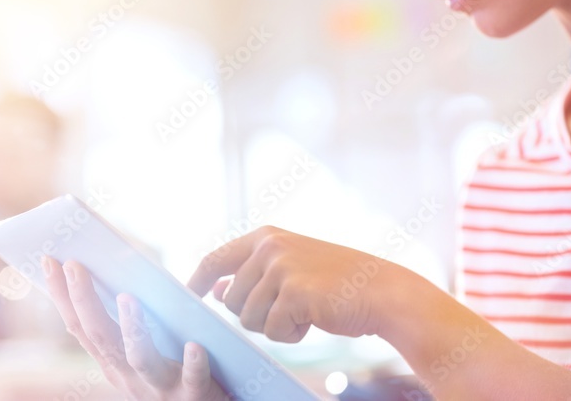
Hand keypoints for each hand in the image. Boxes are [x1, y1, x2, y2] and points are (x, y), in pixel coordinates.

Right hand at [42, 257, 229, 400]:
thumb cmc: (173, 377)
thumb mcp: (140, 355)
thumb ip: (127, 325)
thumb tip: (116, 275)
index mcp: (114, 362)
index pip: (80, 327)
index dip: (63, 297)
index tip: (49, 262)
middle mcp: (129, 376)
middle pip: (101, 337)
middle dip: (84, 301)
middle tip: (74, 265)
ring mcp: (159, 388)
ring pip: (141, 359)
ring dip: (132, 329)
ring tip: (127, 297)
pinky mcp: (192, 395)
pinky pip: (192, 380)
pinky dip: (192, 364)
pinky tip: (194, 346)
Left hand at [188, 225, 413, 340]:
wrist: (382, 291)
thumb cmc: (336, 284)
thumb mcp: (290, 269)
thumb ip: (252, 276)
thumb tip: (216, 292)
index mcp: (265, 236)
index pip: (215, 259)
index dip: (197, 281)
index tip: (187, 297)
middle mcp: (269, 247)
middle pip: (232, 300)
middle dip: (255, 315)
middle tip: (289, 309)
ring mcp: (281, 268)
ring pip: (250, 318)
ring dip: (275, 325)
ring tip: (305, 311)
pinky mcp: (294, 293)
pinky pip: (273, 331)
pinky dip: (292, 335)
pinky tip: (314, 319)